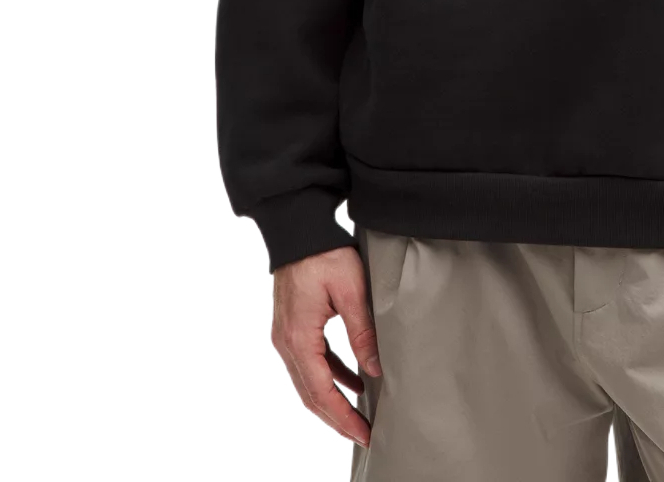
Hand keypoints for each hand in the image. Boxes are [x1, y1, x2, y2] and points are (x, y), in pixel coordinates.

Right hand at [272, 246, 381, 445]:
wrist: (299, 229)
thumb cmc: (324, 254)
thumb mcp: (351, 290)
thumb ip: (363, 331)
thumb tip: (376, 368)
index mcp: (299, 338)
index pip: (320, 392)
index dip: (342, 417)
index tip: (363, 432)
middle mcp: (287, 343)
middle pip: (310, 394)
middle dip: (337, 418)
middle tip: (364, 434)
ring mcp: (287, 335)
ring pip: (309, 381)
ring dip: (333, 400)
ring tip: (360, 416)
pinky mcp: (294, 326)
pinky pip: (312, 362)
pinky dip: (331, 376)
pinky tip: (354, 380)